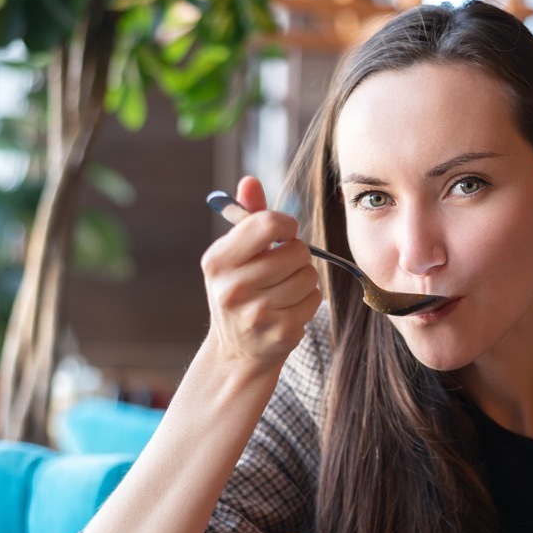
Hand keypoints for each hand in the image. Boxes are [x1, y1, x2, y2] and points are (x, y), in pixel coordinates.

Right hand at [200, 175, 321, 372]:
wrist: (237, 351)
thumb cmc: (241, 291)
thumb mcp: (234, 255)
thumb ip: (247, 218)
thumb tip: (250, 181)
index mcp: (218, 261)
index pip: (267, 224)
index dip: (286, 225)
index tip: (284, 234)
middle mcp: (233, 288)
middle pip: (296, 251)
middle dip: (297, 256)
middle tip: (282, 268)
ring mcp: (257, 314)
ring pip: (309, 275)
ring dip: (304, 279)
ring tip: (283, 290)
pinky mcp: (281, 333)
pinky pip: (314, 299)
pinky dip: (308, 300)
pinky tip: (288, 308)